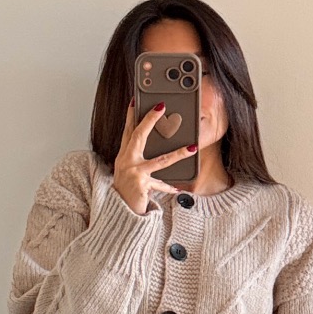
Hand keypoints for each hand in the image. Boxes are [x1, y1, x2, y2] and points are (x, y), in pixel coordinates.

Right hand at [112, 100, 197, 215]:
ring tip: (193, 147)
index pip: (127, 130)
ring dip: (179, 153)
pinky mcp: (141, 184)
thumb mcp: (133, 173)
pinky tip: (178, 189)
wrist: (120, 212)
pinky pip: (161, 184)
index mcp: (124, 155)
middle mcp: (126, 161)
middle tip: (161, 107)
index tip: (135, 100)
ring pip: (160, 160)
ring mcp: (133, 172)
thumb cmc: (128, 191)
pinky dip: (170, 187)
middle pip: (139, 135)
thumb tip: (162, 151)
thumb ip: (143, 161)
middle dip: (150, 120)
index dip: (131, 115)